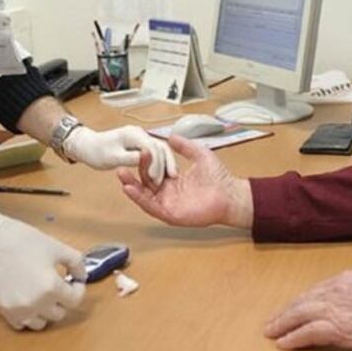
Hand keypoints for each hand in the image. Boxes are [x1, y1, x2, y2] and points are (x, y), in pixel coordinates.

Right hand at [0, 209, 86, 330]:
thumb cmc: (22, 240)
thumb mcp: (57, 246)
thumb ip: (76, 262)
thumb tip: (81, 276)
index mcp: (50, 287)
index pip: (75, 300)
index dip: (78, 289)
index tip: (74, 281)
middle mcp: (35, 303)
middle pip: (60, 313)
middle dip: (63, 299)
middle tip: (58, 284)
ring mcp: (18, 310)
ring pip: (42, 323)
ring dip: (46, 311)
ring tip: (43, 293)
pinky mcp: (4, 311)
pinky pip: (23, 324)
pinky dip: (29, 315)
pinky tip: (29, 299)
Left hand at [64, 125, 177, 183]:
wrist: (88, 147)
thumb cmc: (96, 152)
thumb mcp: (111, 157)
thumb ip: (128, 157)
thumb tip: (144, 158)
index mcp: (133, 134)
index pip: (152, 147)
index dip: (156, 163)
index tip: (155, 179)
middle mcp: (140, 134)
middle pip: (160, 147)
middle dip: (164, 165)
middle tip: (161, 182)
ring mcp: (141, 138)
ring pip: (160, 150)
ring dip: (165, 164)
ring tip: (168, 178)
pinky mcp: (141, 145)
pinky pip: (155, 153)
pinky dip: (160, 163)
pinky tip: (162, 174)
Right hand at [117, 135, 252, 227]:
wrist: (230, 193)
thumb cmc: (219, 177)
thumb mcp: (199, 155)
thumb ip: (185, 146)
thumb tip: (171, 136)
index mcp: (174, 181)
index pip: (153, 171)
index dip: (145, 162)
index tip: (140, 151)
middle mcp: (169, 193)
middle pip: (145, 184)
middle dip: (133, 175)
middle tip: (122, 164)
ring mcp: (168, 204)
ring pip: (144, 196)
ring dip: (132, 186)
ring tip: (121, 175)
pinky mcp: (170, 214)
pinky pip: (151, 207)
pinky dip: (140, 199)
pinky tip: (130, 189)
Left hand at [264, 270, 351, 350]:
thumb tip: (338, 312)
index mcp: (351, 279)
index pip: (317, 290)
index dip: (300, 302)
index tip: (290, 310)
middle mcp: (342, 287)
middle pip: (305, 299)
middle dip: (287, 312)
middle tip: (272, 322)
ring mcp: (340, 306)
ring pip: (302, 312)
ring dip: (284, 324)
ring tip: (272, 332)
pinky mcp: (341, 326)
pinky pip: (309, 331)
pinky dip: (294, 337)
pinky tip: (284, 343)